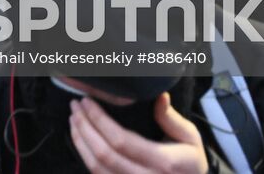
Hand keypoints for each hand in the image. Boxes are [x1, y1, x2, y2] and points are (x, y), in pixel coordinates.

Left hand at [69, 93, 208, 173]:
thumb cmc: (190, 160)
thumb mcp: (190, 137)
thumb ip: (171, 118)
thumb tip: (159, 96)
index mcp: (164, 162)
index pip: (121, 140)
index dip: (99, 120)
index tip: (87, 101)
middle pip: (104, 154)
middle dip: (84, 127)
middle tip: (75, 107)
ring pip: (96, 168)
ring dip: (80, 142)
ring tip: (74, 120)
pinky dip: (85, 156)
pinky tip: (80, 140)